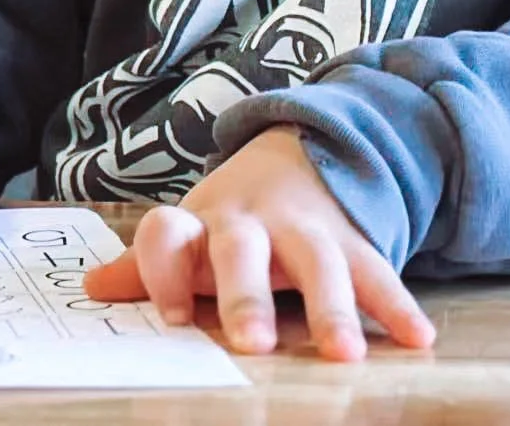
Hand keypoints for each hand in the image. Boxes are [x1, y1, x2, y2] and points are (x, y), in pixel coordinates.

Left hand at [84, 126, 433, 361]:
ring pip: (318, 263)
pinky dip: (398, 305)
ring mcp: (305, 229)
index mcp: (201, 223)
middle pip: (243, 250)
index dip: (167, 271)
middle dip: (247, 296)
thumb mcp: (192, 231)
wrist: (301, 154)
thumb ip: (150, 263)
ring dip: (332, 309)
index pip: (169, 235)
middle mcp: (251, 223)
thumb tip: (90, 288)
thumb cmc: (233, 217)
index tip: (173, 317)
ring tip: (345, 355)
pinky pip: (378, 270)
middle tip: (254, 345)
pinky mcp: (352, 241)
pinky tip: (419, 339)